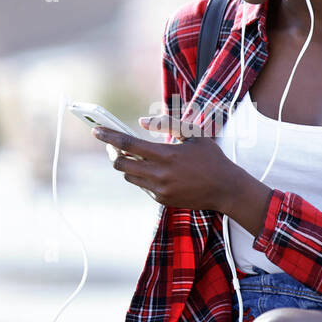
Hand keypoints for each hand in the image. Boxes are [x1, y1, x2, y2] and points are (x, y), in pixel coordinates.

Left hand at [92, 118, 234, 211]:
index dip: (109, 136)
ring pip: (129, 176)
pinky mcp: (162, 200)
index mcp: (166, 154)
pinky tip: (153, 171)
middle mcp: (159, 174)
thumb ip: (166, 123)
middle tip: (115, 146)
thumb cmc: (210, 158)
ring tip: (135, 157)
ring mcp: (159, 189)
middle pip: (121, 164)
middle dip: (114, 153)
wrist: (225, 189)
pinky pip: (142, 187)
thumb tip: (143, 122)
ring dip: (127, 166)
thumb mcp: (193, 133)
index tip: (96, 130)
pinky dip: (142, 177)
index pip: (128, 144)